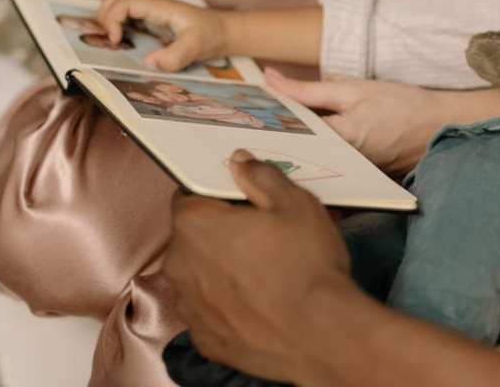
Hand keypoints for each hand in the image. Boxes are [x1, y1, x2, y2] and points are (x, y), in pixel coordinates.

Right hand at [97, 0, 231, 69]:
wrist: (227, 32)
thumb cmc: (213, 34)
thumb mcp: (197, 46)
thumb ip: (176, 55)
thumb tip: (148, 62)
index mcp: (160, 6)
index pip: (124, 1)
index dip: (112, 19)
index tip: (115, 41)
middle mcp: (153, 4)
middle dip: (104, 15)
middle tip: (110, 40)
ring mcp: (153, 10)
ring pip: (120, 2)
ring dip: (109, 18)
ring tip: (113, 41)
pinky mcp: (155, 19)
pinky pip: (129, 14)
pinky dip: (118, 23)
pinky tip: (123, 42)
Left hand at [163, 151, 354, 382]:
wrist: (320, 335)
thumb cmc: (306, 265)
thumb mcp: (295, 204)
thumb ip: (261, 176)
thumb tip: (239, 161)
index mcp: (195, 224)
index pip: (190, 194)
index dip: (218, 194)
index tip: (244, 200)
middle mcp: (179, 264)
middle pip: (194, 235)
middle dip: (221, 231)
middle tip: (264, 235)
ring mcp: (190, 305)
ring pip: (201, 274)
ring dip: (223, 268)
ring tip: (267, 272)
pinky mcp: (204, 338)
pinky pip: (211, 310)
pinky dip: (228, 304)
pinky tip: (261, 302)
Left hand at [265, 69, 448, 176]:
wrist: (441, 125)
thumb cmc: (401, 104)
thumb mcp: (353, 89)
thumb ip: (308, 90)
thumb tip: (269, 79)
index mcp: (340, 140)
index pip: (289, 137)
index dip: (265, 127)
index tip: (244, 118)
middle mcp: (343, 166)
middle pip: (296, 157)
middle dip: (273, 144)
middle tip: (248, 129)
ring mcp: (352, 178)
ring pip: (310, 166)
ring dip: (293, 152)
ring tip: (273, 137)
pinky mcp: (359, 182)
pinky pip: (327, 172)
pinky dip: (315, 158)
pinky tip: (307, 147)